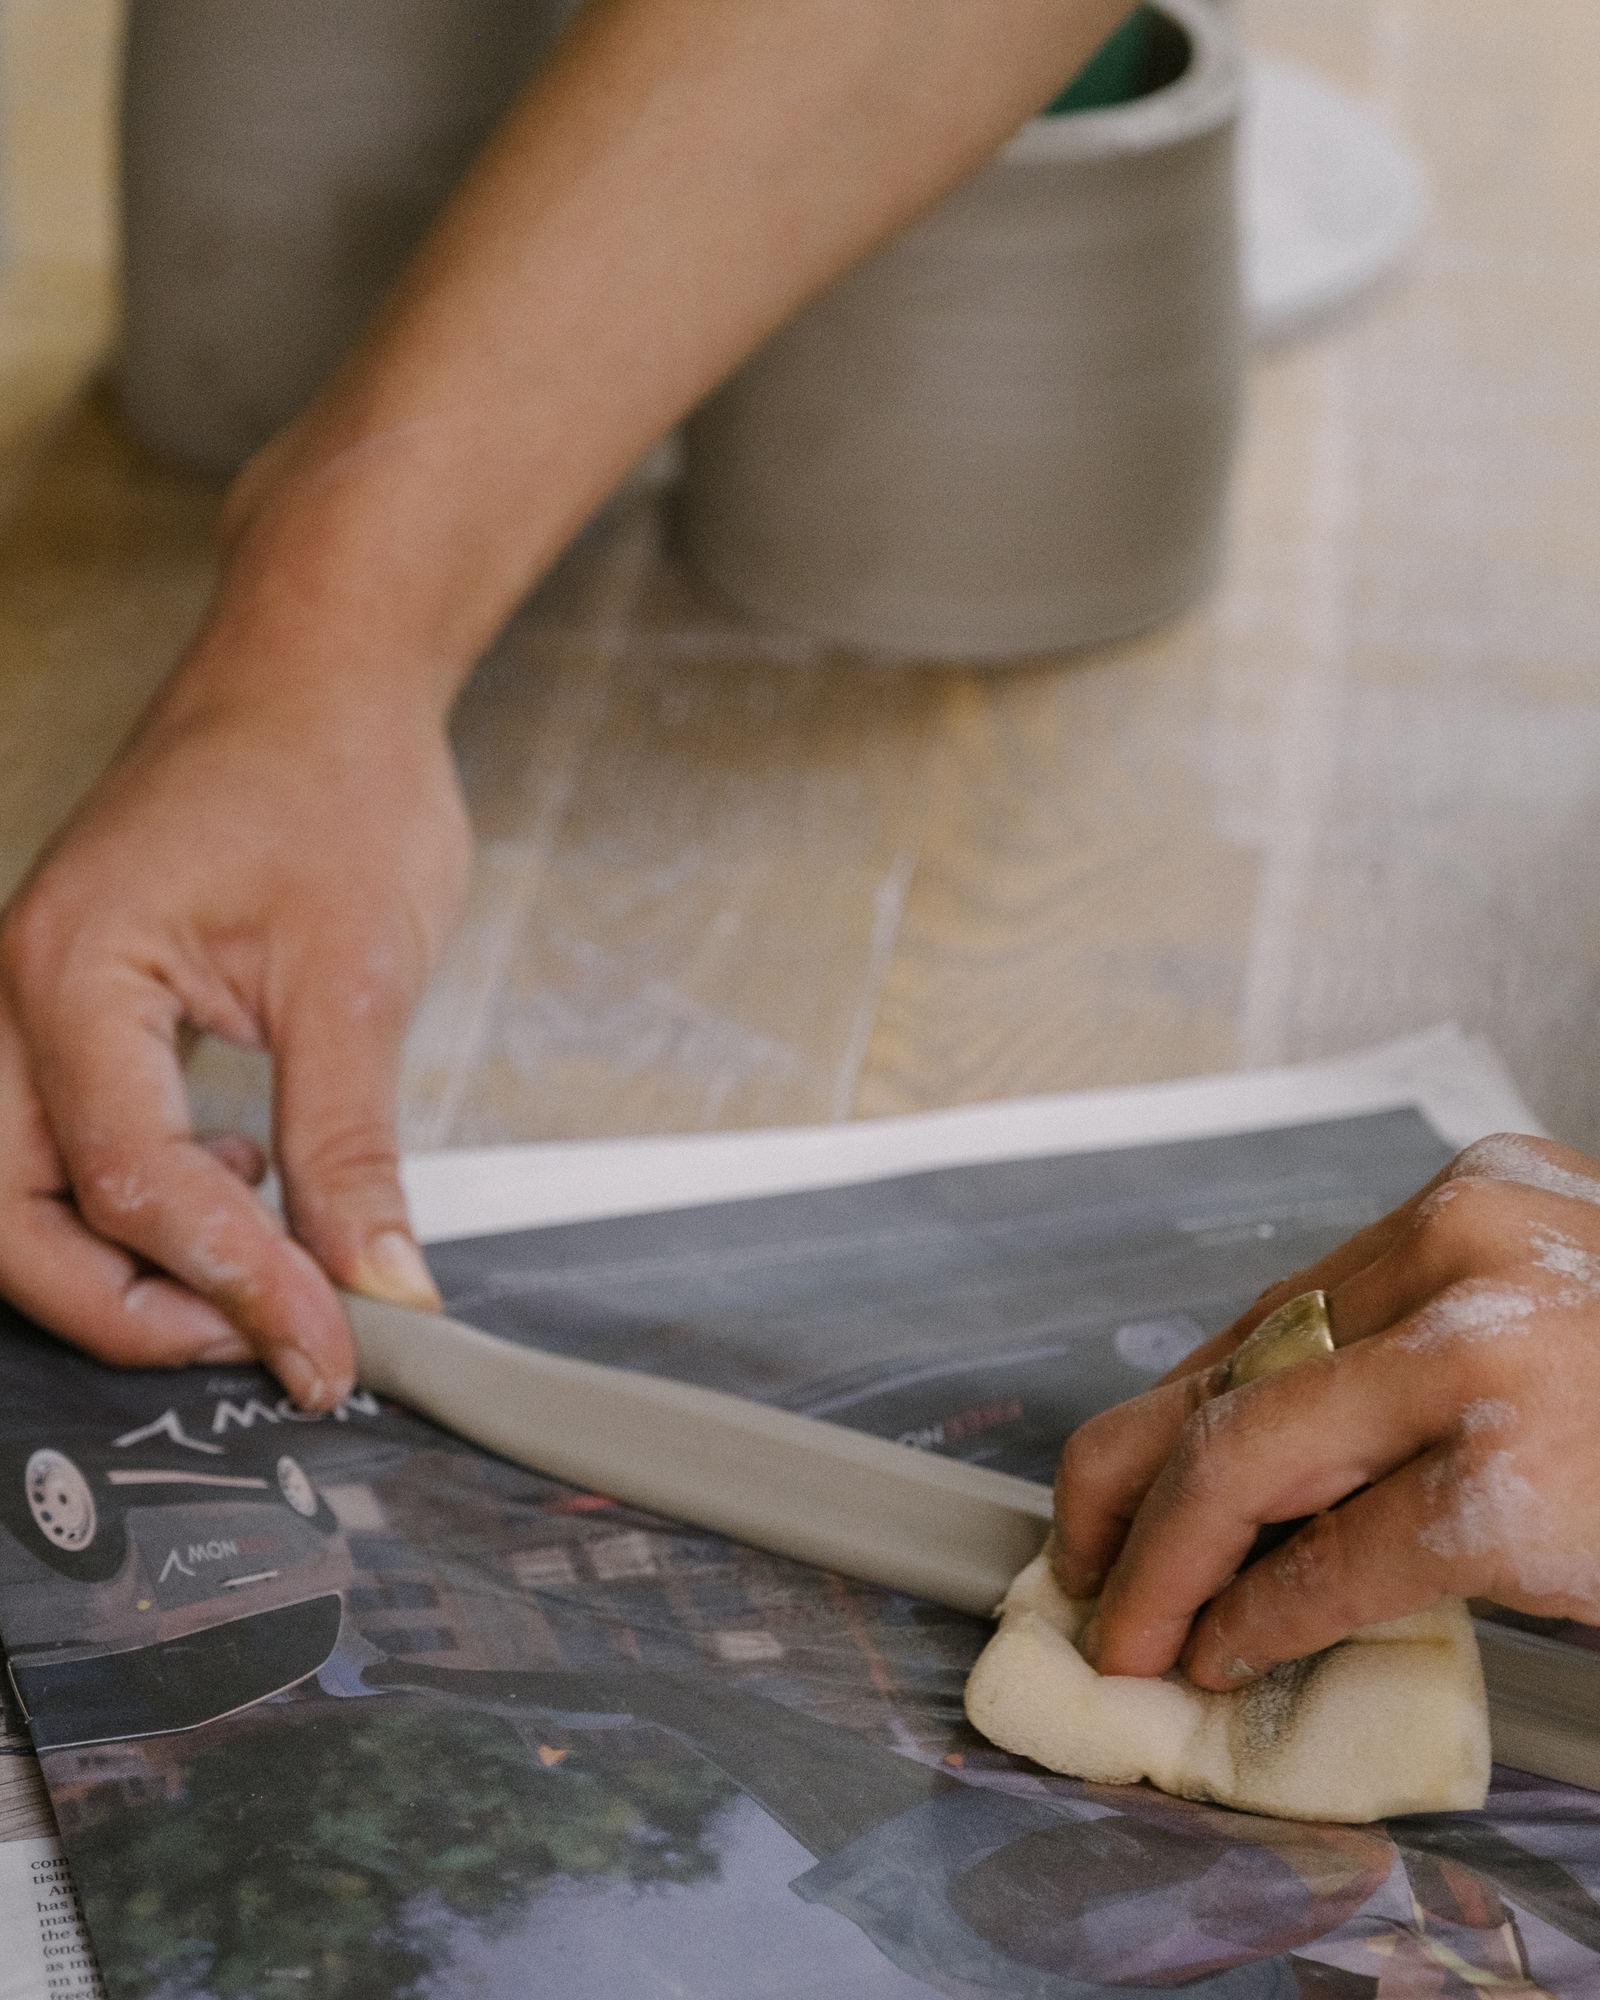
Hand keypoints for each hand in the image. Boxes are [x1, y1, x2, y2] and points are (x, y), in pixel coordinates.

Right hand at [0, 668, 469, 1406]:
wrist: (322, 676)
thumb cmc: (336, 778)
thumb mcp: (358, 975)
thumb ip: (352, 1146)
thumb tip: (380, 1285)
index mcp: (72, 971)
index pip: (129, 1182)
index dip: (236, 1284)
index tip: (326, 1345)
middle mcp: (18, 991)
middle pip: (11, 1214)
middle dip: (126, 1306)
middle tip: (254, 1342)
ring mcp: (33, 997)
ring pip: (20, 1190)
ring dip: (122, 1260)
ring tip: (255, 1264)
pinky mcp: (75, 1003)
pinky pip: (65, 1136)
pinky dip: (134, 1196)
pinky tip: (235, 1183)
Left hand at [1052, 1134, 1599, 1688]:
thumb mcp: (1544, 1322)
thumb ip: (1417, 1359)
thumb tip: (1259, 1465)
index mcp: (1470, 1203)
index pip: (1268, 1317)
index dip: (1170, 1417)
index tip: (1118, 1489)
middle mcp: (1464, 1251)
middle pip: (1231, 1370)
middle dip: (1128, 1484)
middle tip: (1086, 1568)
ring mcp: (1489, 1360)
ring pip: (1242, 1453)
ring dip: (1163, 1561)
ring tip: (1130, 1628)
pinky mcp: (1515, 1486)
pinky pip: (1335, 1562)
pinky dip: (1258, 1617)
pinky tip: (1225, 1651)